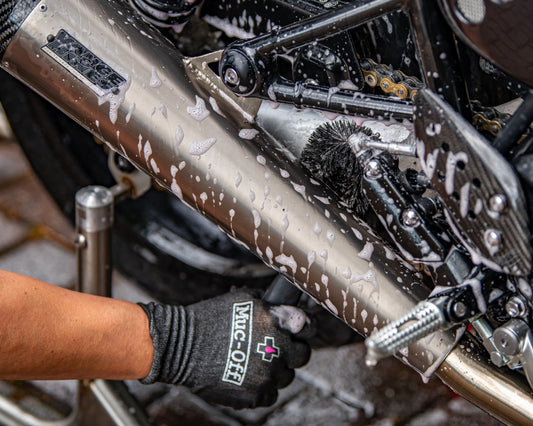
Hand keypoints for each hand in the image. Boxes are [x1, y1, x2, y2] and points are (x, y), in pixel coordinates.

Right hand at [139, 289, 310, 407]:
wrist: (181, 347)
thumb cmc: (209, 319)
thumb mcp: (242, 300)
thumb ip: (269, 306)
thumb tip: (285, 309)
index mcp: (274, 320)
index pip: (307, 325)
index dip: (304, 327)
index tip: (298, 329)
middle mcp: (276, 347)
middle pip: (302, 355)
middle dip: (292, 350)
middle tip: (276, 348)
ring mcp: (267, 374)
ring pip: (287, 376)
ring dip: (276, 369)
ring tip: (254, 362)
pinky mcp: (256, 394)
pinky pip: (270, 394)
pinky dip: (262, 387)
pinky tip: (247, 375)